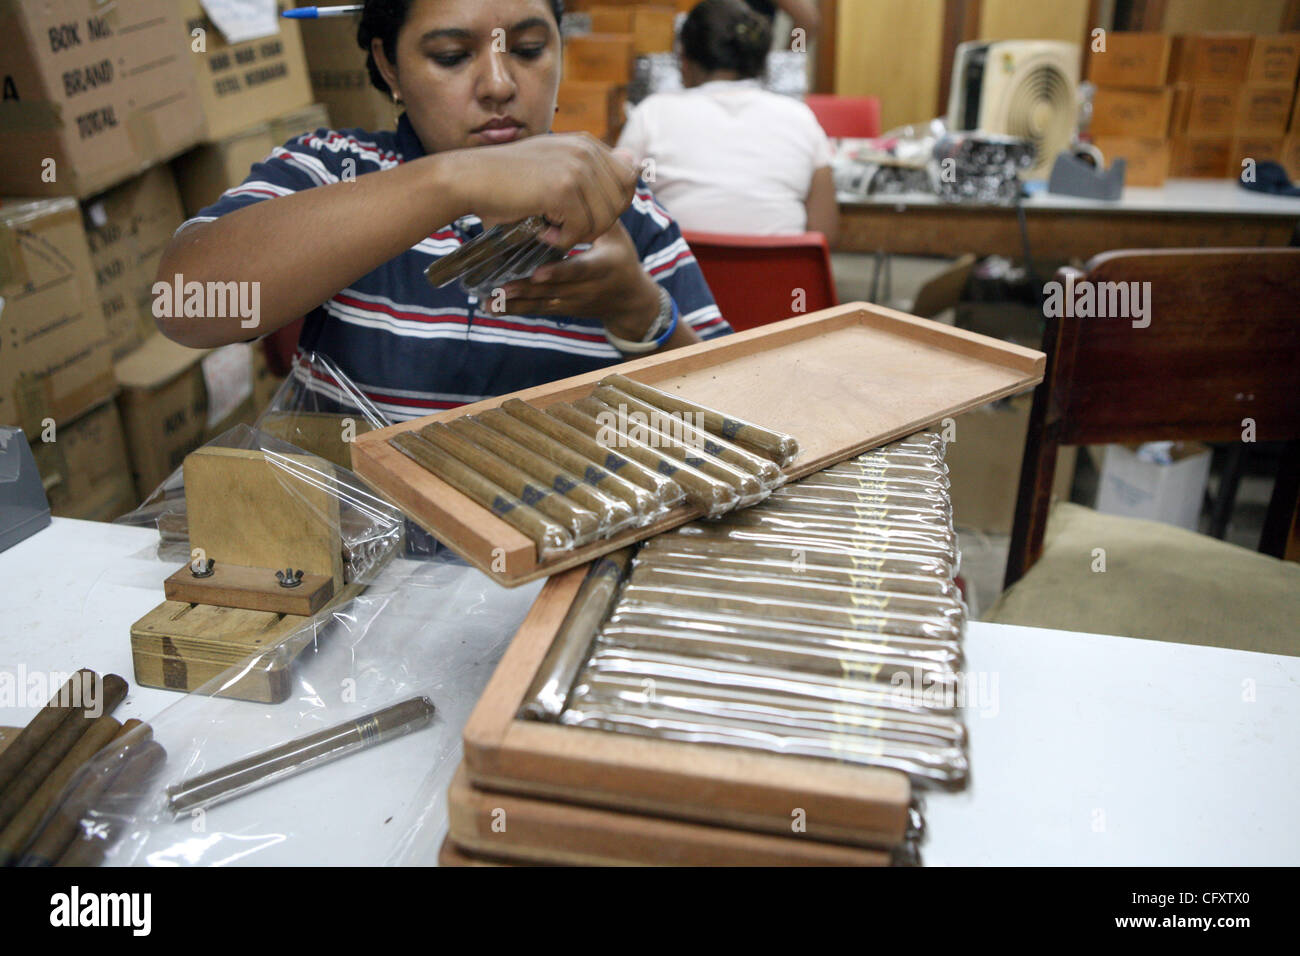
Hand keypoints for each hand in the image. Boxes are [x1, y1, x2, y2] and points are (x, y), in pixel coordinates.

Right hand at [437, 134, 639, 248]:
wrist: (470, 178)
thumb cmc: (509, 179)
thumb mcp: (555, 165)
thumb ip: (594, 167)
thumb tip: (639, 162)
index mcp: (586, 142)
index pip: (628, 179)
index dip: (612, 205)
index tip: (582, 212)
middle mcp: (585, 150)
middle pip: (621, 202)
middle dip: (598, 222)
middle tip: (566, 225)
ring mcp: (576, 167)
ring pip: (604, 220)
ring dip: (578, 234)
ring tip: (551, 227)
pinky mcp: (563, 189)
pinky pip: (581, 230)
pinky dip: (562, 239)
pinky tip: (542, 230)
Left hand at [494, 222, 661, 338]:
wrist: (629, 300)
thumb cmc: (620, 257)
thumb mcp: (616, 235)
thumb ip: (600, 214)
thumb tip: (590, 179)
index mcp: (603, 267)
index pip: (581, 270)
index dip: (560, 271)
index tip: (538, 272)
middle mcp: (588, 289)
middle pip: (555, 291)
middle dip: (529, 290)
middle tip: (503, 287)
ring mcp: (574, 302)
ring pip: (543, 304)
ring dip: (516, 302)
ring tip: (490, 300)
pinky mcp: (563, 309)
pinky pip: (537, 310)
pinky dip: (514, 309)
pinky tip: (490, 308)